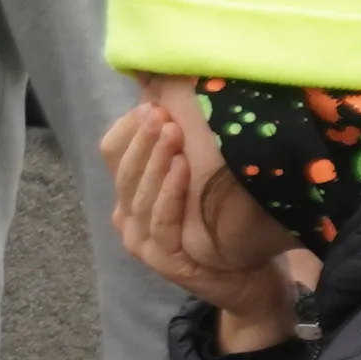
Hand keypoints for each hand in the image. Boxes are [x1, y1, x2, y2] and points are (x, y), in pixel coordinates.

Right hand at [100, 92, 305, 350]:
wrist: (248, 275)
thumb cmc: (223, 220)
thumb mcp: (199, 172)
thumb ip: (179, 139)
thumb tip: (167, 84)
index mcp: (129, 191)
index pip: (112, 151)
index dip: (130, 127)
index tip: (153, 101)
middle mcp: (128, 217)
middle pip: (124, 170)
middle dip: (144, 138)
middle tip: (162, 112)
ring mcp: (143, 242)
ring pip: (139, 195)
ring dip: (155, 161)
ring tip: (173, 132)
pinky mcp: (163, 261)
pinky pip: (162, 223)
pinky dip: (170, 194)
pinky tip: (184, 168)